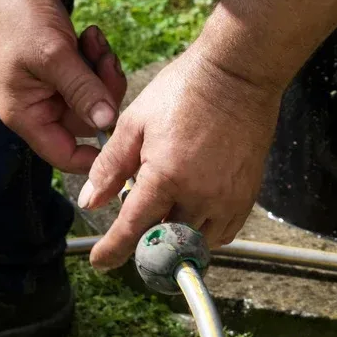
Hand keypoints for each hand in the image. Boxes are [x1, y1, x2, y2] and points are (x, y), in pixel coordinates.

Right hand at [0, 0, 126, 172]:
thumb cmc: (17, 16)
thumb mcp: (53, 54)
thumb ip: (82, 90)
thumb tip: (108, 124)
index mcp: (27, 114)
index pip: (64, 156)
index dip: (94, 156)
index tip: (121, 136)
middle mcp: (38, 106)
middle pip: (87, 123)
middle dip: (103, 92)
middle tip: (106, 59)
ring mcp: (51, 87)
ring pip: (93, 97)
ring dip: (102, 70)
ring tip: (95, 39)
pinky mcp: (62, 68)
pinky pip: (91, 76)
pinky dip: (96, 57)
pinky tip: (90, 34)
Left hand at [78, 47, 282, 269]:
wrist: (237, 75)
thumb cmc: (183, 91)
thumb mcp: (134, 123)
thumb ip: (109, 166)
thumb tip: (89, 202)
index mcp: (165, 175)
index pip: (132, 229)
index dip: (112, 251)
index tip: (100, 262)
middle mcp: (199, 195)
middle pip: (165, 242)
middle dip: (146, 242)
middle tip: (135, 230)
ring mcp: (227, 199)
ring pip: (195, 243)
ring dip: (176, 239)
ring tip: (164, 216)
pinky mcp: (246, 197)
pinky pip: (222, 234)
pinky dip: (203, 234)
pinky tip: (191, 216)